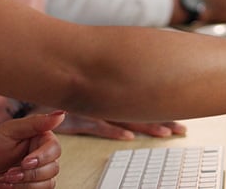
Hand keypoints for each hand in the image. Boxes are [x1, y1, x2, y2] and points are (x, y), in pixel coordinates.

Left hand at [0, 110, 64, 188]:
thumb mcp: (9, 130)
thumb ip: (35, 123)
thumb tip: (61, 114)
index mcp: (39, 139)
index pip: (55, 149)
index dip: (42, 157)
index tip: (26, 162)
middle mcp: (42, 157)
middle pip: (53, 169)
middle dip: (29, 174)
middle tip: (9, 172)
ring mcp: (37, 174)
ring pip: (48, 184)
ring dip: (25, 184)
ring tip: (5, 179)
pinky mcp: (30, 188)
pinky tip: (6, 185)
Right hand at [22, 104, 185, 139]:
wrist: (42, 93)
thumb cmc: (69, 90)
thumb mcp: (93, 91)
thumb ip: (111, 90)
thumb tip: (130, 92)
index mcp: (116, 96)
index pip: (145, 104)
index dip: (165, 110)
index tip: (183, 118)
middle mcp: (110, 103)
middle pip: (143, 112)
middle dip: (164, 120)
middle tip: (183, 129)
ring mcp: (98, 111)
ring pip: (128, 119)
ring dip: (147, 126)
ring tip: (166, 133)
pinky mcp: (83, 120)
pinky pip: (101, 126)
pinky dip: (115, 131)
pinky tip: (129, 136)